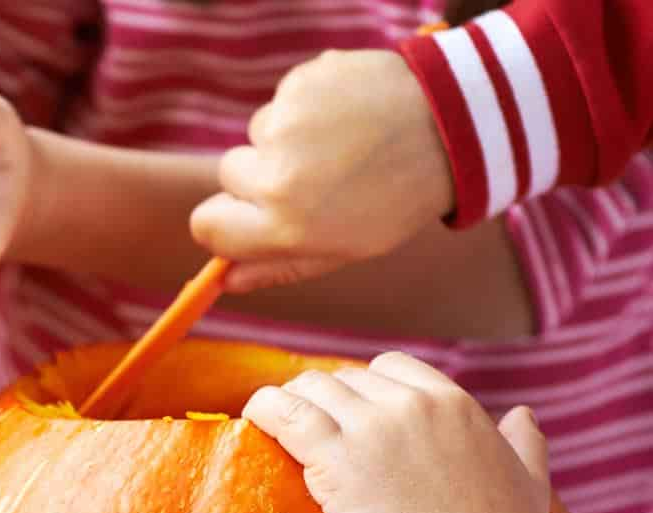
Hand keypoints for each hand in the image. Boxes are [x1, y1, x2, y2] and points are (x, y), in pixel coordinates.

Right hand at [191, 50, 454, 292]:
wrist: (455, 126)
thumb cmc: (398, 197)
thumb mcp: (344, 249)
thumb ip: (277, 266)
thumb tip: (224, 280)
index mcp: (284, 226)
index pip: (207, 225)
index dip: (223, 221)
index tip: (244, 214)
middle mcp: (276, 176)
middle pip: (229, 173)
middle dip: (260, 173)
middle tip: (317, 172)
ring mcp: (286, 124)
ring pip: (259, 132)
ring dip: (290, 136)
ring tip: (343, 140)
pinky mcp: (300, 82)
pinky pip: (284, 97)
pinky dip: (309, 103)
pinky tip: (349, 113)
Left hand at [242, 352, 550, 512]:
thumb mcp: (529, 482)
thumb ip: (524, 444)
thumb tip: (521, 417)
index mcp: (454, 404)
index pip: (390, 368)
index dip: (362, 388)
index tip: (348, 414)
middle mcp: (410, 404)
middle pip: (344, 379)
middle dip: (322, 400)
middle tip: (305, 430)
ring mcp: (370, 427)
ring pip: (309, 389)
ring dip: (289, 404)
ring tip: (275, 427)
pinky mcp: (333, 457)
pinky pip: (283, 413)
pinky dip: (263, 410)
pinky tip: (253, 420)